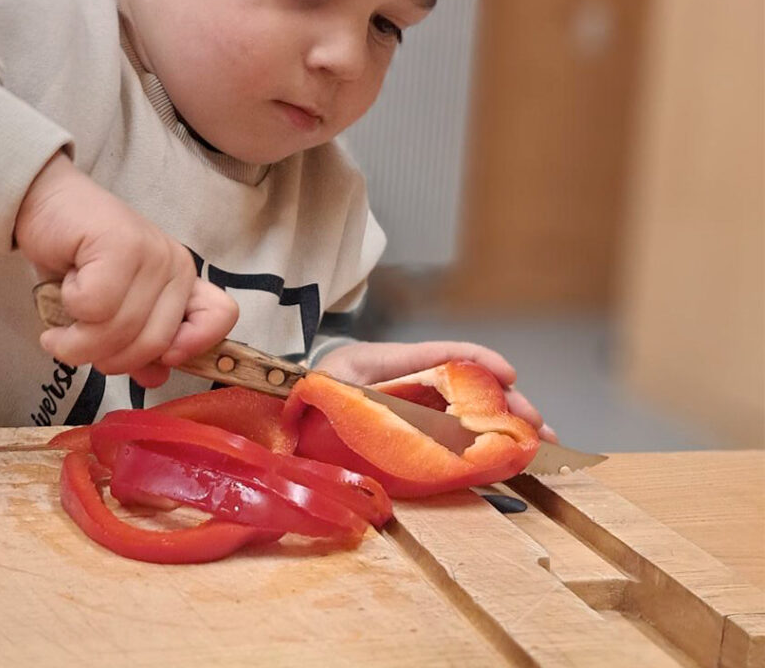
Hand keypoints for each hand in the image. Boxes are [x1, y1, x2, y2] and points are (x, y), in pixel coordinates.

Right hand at [14, 153, 238, 387]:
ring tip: (58, 331)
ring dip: (75, 342)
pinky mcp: (119, 244)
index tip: (154, 358)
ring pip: (119, 329)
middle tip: (77, 346)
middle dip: (107, 359)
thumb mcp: (112, 310)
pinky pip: (93, 307)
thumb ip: (137, 344)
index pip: (220, 316)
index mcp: (183, 280)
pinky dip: (67, 309)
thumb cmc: (77, 261)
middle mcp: (175, 264)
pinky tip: (61, 291)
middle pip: (155, 343)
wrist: (45, 204)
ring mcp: (151, 252)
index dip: (192, 347)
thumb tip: (156, 378)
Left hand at [313, 340, 557, 442]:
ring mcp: (403, 414)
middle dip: (500, 402)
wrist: (274, 436)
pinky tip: (508, 458)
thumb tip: (397, 410)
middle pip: (458, 387)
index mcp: (378, 364)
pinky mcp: (406, 442)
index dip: (475, 360)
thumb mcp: (329, 392)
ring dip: (499, 426)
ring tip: (535, 443)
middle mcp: (397, 386)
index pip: (435, 353)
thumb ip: (360, 396)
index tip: (509, 373)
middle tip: (536, 424)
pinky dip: (480, 448)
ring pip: (460, 414)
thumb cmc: (299, 406)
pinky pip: (449, 442)